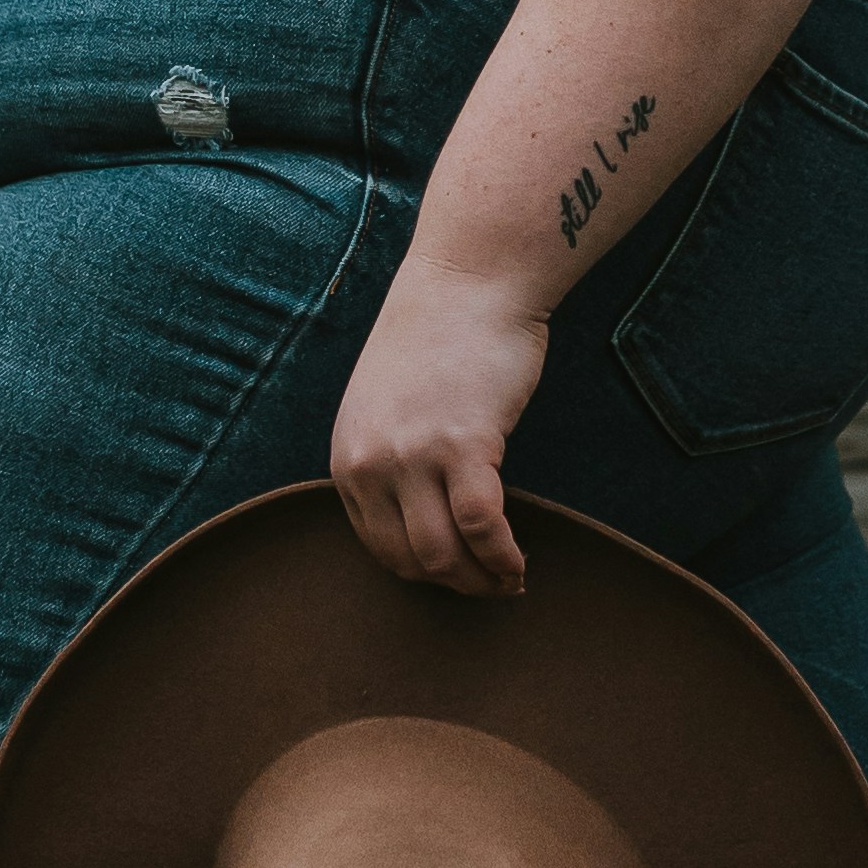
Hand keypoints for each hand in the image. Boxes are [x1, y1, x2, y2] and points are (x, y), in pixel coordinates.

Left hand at [327, 264, 547, 599]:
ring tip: (510, 582)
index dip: (423, 573)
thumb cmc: (438, 337)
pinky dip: (504, 557)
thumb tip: (420, 519)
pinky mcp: (464, 444)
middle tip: (490, 588)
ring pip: (445, 555)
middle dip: (455, 586)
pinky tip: (520, 563)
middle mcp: (371, 462)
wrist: (469, 279)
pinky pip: (483, 526)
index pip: (379, 548)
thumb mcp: (384, 405)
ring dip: (481, 582)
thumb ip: (389, 459)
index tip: (458, 576)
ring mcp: (414, 455)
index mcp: (348, 457)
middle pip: (412, 560)